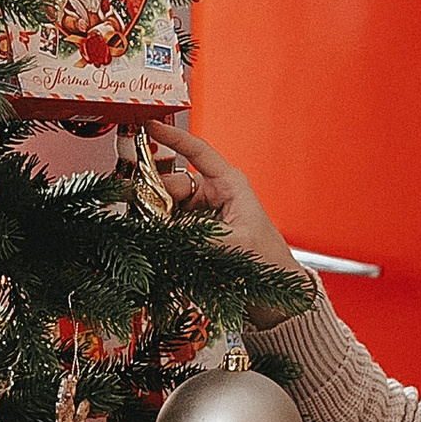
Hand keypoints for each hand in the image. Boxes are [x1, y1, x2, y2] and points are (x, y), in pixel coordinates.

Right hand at [140, 121, 299, 281]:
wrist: (274, 295)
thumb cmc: (268, 262)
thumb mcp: (236, 244)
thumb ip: (199, 236)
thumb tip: (165, 231)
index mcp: (229, 184)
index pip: (198, 152)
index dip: (174, 137)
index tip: (150, 126)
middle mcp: (212, 195)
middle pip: (172, 184)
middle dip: (155, 195)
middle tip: (146, 213)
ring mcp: (201, 215)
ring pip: (166, 206)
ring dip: (155, 217)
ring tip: (150, 232)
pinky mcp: (193, 235)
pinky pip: (168, 227)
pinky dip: (160, 232)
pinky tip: (155, 241)